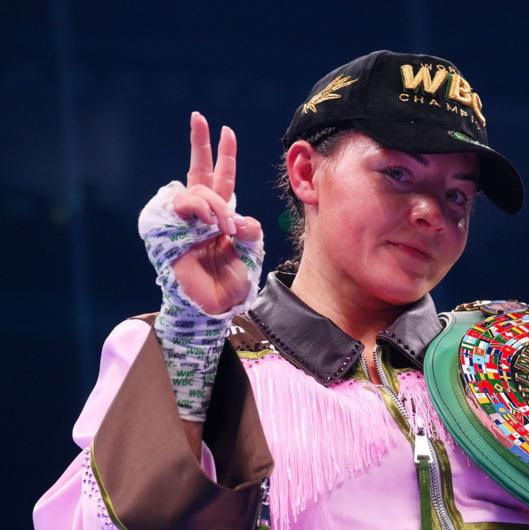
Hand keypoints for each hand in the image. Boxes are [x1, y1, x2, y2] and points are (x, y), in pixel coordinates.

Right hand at [170, 112, 263, 314]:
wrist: (215, 304)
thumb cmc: (233, 279)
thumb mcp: (252, 249)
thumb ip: (250, 228)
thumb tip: (236, 218)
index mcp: (222, 215)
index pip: (223, 179)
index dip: (225, 156)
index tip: (227, 130)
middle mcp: (202, 213)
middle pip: (199, 171)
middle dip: (199, 143)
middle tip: (199, 117)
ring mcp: (184, 219)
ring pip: (199, 191)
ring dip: (217, 206)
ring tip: (225, 228)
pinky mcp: (168, 228)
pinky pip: (184, 204)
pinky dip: (202, 211)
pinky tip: (211, 225)